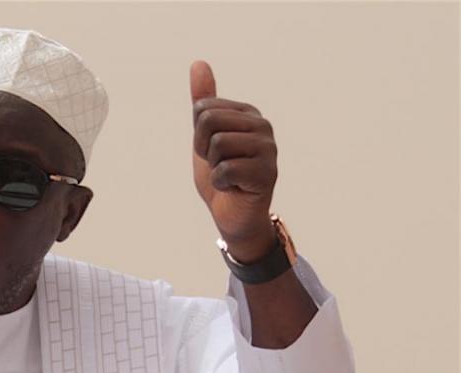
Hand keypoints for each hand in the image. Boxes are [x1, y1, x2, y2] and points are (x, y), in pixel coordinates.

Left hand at [190, 60, 277, 262]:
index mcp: (247, 114)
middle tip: (219, 164)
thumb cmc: (220, 176)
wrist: (232, 216)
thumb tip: (198, 63)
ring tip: (228, 176)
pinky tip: (234, 188)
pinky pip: (226, 170)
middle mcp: (262, 126)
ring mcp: (268, 149)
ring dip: (213, 168)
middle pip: (209, 122)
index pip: (202, 109)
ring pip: (218, 145)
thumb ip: (203, 102)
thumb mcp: (205, 136)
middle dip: (204, 149)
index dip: (198, 136)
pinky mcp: (268, 173)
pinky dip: (221, 184)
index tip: (212, 151)